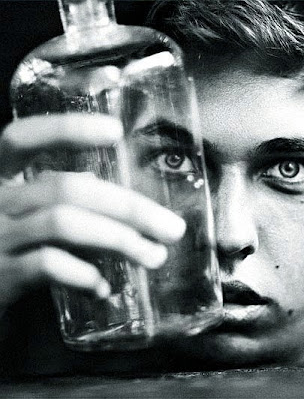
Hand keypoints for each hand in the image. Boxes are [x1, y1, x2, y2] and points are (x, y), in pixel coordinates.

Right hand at [0, 114, 185, 306]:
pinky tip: (103, 289)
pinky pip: (48, 266)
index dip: (66, 129)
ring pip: (64, 223)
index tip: (116, 130)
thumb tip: (107, 193)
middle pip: (67, 188)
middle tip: (173, 229)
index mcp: (1, 178)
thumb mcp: (31, 218)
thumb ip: (61, 202)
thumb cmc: (12, 250)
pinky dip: (84, 275)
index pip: (23, 138)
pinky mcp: (0, 276)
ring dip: (120, 241)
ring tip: (155, 257)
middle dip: (129, 207)